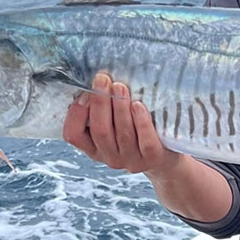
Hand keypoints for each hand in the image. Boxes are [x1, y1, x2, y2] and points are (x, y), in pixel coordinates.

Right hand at [62, 73, 183, 175]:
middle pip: (100, 131)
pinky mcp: (153, 159)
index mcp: (94, 148)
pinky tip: (138, 106)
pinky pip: (146, 141)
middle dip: (100, 102)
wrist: (165, 157)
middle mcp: (110, 157)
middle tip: (103, 80)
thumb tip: (96, 80)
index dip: (76, 113)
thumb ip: (103, 109)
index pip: (74, 135)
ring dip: (120, 108)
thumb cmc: (136, 131)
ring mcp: (131, 160)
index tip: (84, 92)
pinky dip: (141, 122)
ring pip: (122, 134)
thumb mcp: (113, 123)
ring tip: (120, 87)